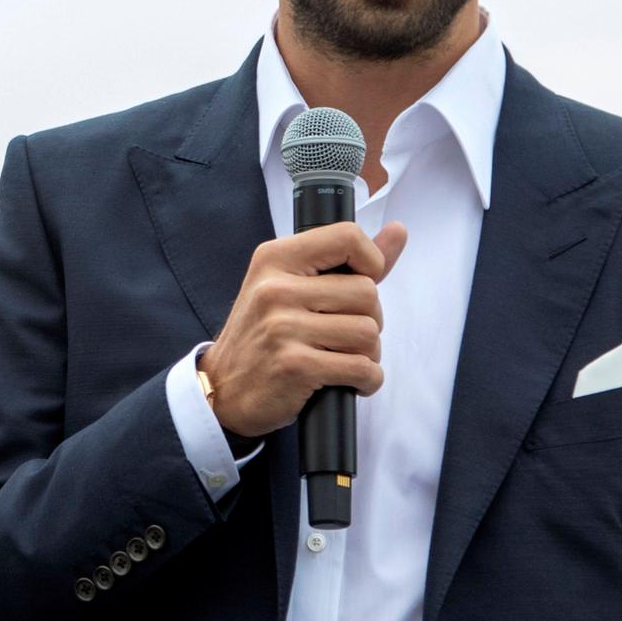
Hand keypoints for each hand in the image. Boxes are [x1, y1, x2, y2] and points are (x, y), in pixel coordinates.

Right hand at [198, 221, 408, 439]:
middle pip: (367, 292)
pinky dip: (367, 379)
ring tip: (343, 358)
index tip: (360, 285)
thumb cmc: (263, 335)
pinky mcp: (295, 365)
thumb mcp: (291, 287)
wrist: (222, 389)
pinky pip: (362, 368)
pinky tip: (348, 381)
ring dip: (368, 353)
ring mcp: (283, 327)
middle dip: (369, 319)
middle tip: (344, 335)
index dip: (371, 261)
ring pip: (369, 332)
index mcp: (274, 259)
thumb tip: (399, 231)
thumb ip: (347, 261)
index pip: (347, 237)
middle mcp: (275, 289)